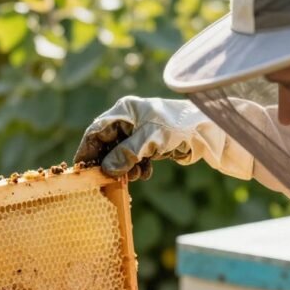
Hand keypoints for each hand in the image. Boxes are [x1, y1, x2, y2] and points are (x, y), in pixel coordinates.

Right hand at [74, 97, 206, 180]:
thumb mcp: (149, 139)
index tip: (83, 169)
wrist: (207, 131)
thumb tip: (107, 170)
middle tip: (111, 179)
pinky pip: (133, 158)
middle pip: (107, 144)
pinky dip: (136, 167)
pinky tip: (146, 172)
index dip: (88, 150)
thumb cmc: (177, 127)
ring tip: (135, 176)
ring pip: (120, 153)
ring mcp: (138, 131)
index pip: (96, 131)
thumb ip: (126, 154)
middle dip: (109, 162)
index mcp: (124, 110)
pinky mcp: (148, 143)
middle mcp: (128, 119)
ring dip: (125, 168)